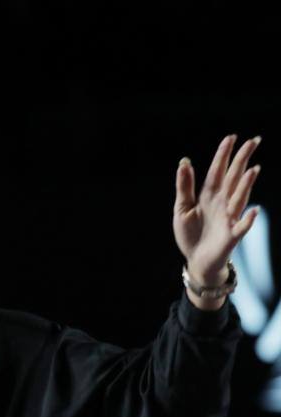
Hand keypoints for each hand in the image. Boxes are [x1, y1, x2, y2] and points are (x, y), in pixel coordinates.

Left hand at [173, 134, 261, 283]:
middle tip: (253, 140)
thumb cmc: (191, 233)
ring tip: (253, 170)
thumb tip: (184, 161)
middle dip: (242, 160)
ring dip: (247, 185)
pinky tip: (253, 210)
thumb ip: (184, 186)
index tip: (231, 137)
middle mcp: (222, 203)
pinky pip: (241, 227)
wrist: (196, 259)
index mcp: (208, 195)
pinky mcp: (231, 235)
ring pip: (240, 198)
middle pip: (233, 178)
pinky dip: (247, 219)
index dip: (223, 155)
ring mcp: (228, 218)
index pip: (217, 171)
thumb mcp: (182, 208)